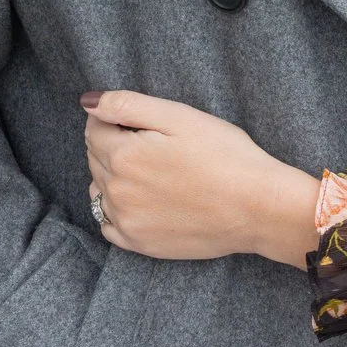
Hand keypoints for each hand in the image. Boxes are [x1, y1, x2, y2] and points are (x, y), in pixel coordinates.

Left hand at [83, 90, 321, 267]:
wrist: (259, 208)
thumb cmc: (226, 156)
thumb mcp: (180, 116)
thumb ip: (127, 105)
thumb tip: (87, 102)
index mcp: (124, 155)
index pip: (94, 129)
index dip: (117, 120)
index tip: (144, 123)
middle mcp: (117, 191)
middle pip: (95, 158)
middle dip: (115, 145)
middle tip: (156, 145)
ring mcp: (127, 222)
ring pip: (100, 190)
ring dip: (114, 176)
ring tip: (154, 172)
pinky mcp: (140, 244)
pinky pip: (108, 224)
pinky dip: (117, 210)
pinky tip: (145, 201)